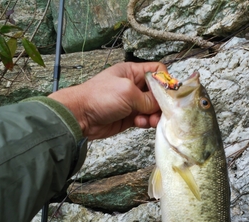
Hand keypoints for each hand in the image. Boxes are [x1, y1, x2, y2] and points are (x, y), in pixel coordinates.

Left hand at [49, 62, 166, 139]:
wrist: (80, 117)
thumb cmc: (99, 97)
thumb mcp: (127, 92)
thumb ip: (148, 98)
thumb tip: (162, 105)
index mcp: (132, 72)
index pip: (157, 71)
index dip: (165, 81)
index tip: (168, 93)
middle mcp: (134, 85)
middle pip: (157, 92)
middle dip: (161, 103)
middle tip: (161, 112)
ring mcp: (132, 102)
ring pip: (153, 108)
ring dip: (154, 115)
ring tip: (149, 120)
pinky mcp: (130, 117)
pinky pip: (145, 118)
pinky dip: (146, 122)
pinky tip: (139, 123)